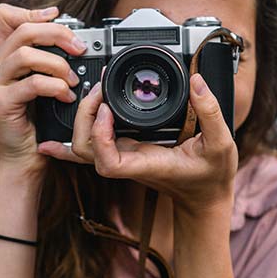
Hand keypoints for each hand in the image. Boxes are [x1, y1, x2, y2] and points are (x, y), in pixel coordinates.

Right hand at [0, 3, 87, 178]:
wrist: (23, 159)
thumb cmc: (37, 123)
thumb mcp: (42, 85)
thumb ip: (48, 62)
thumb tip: (74, 40)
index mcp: (1, 58)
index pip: (4, 16)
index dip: (31, 11)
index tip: (58, 16)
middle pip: (22, 31)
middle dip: (57, 34)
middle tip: (79, 48)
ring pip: (26, 54)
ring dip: (58, 64)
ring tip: (73, 79)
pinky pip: (32, 83)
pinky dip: (55, 87)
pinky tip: (66, 96)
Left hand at [37, 73, 237, 213]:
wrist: (205, 196)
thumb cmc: (211, 176)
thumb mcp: (222, 143)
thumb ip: (211, 112)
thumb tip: (197, 81)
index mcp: (147, 163)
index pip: (108, 161)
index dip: (99, 135)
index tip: (108, 109)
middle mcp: (129, 161)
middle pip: (85, 149)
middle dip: (84, 117)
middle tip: (101, 88)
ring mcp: (124, 156)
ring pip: (83, 147)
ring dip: (81, 118)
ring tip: (96, 91)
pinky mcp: (125, 150)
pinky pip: (92, 145)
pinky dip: (75, 134)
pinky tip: (54, 134)